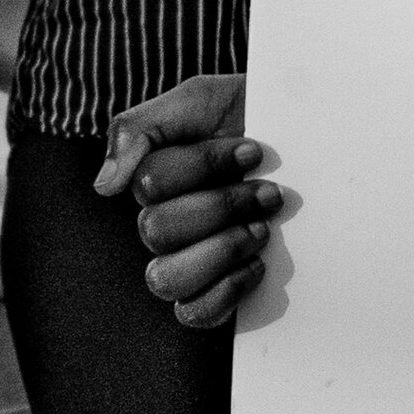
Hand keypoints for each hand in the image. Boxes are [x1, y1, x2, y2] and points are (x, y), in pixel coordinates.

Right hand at [96, 73, 279, 327]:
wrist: (308, 136)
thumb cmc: (252, 115)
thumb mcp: (197, 99)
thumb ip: (138, 128)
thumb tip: (105, 186)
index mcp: (154, 181)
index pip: (151, 186)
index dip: (205, 166)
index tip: (254, 150)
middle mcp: (166, 223)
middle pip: (157, 232)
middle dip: (221, 206)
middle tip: (269, 192)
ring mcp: (190, 258)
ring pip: (168, 279)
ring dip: (222, 249)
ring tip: (263, 228)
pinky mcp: (218, 286)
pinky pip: (195, 313)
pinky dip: (224, 291)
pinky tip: (258, 264)